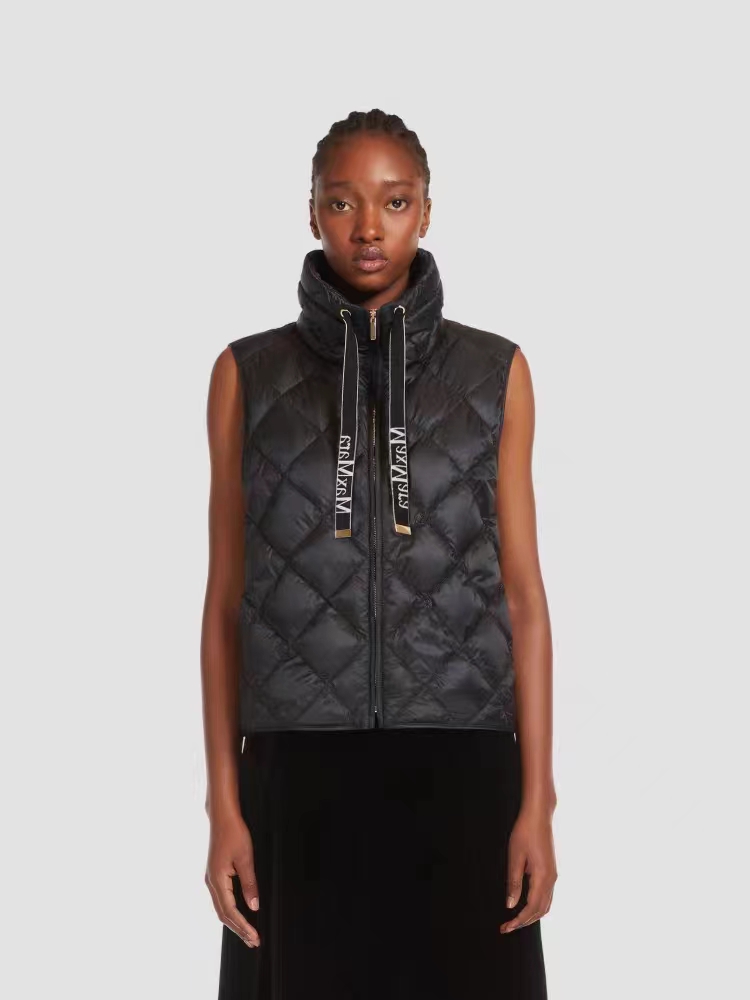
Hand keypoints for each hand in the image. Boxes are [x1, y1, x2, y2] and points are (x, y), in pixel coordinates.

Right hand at [205, 811, 261, 947]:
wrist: (222, 817)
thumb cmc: (234, 834)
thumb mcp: (246, 858)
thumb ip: (249, 884)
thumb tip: (253, 907)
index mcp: (217, 880)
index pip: (230, 911)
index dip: (242, 926)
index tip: (254, 937)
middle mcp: (211, 882)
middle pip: (223, 914)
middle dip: (238, 929)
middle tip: (253, 941)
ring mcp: (211, 879)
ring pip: (221, 908)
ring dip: (234, 922)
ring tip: (248, 933)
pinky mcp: (215, 875)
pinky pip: (221, 899)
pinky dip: (231, 911)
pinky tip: (239, 915)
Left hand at [499, 804, 556, 933]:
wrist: (539, 815)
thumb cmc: (525, 832)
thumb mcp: (515, 857)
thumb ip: (513, 882)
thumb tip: (510, 905)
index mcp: (542, 877)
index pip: (531, 908)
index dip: (519, 921)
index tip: (506, 928)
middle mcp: (551, 879)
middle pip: (540, 910)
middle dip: (524, 922)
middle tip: (507, 927)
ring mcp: (553, 875)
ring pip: (545, 905)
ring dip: (531, 915)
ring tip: (515, 920)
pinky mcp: (551, 871)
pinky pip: (546, 895)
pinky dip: (536, 906)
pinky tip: (524, 905)